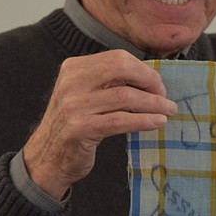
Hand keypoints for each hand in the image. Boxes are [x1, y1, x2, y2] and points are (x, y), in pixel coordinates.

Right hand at [21, 50, 176, 199]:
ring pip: (125, 97)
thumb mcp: (85, 95)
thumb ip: (109, 83)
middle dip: (150, 82)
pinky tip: (157, 122)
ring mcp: (74, 105)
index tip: (156, 85)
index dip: (143, 70)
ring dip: (153, 104)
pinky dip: (143, 120)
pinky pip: (120, 121)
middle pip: (122, 69)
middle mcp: (72, 82)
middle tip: (164, 96)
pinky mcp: (80, 129)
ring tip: (168, 111)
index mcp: (74, 68)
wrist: (47, 157)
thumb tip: (150, 80)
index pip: (117, 58)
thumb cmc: (73, 125)